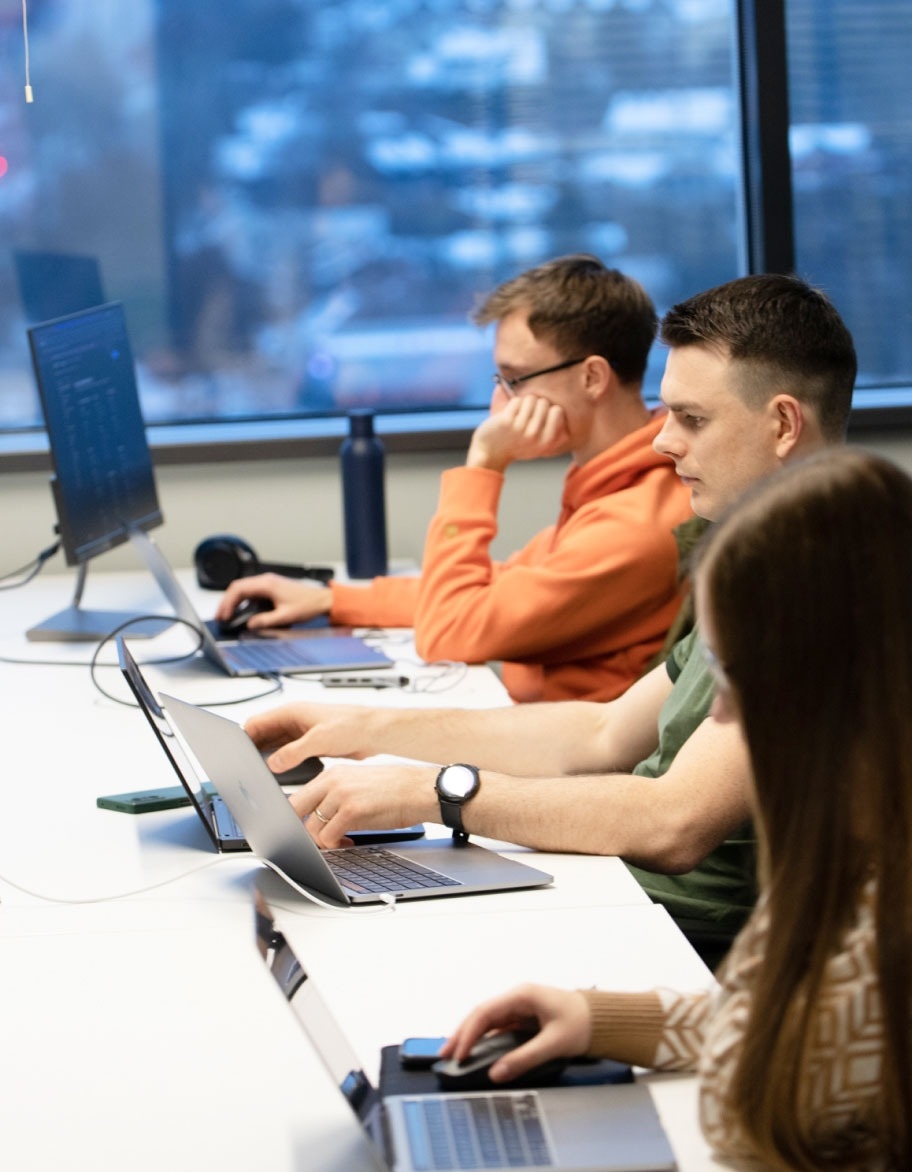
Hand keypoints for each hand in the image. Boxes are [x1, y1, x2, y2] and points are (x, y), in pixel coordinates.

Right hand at [214, 573, 331, 628]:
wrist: (322, 600)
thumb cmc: (308, 604)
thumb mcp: (286, 617)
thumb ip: (266, 621)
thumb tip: (250, 625)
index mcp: (267, 584)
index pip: (239, 589)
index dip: (228, 603)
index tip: (224, 615)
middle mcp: (266, 580)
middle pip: (238, 587)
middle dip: (226, 602)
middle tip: (220, 616)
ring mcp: (268, 583)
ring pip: (243, 589)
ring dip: (233, 601)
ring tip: (227, 615)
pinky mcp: (271, 588)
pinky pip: (251, 592)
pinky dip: (242, 601)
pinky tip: (240, 611)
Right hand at [245, 701, 375, 763]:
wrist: (374, 732)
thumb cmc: (352, 726)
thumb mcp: (319, 740)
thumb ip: (294, 752)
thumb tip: (273, 763)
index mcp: (293, 711)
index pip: (258, 722)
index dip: (244, 736)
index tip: (235, 752)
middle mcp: (294, 720)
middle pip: (263, 734)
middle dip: (253, 748)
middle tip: (244, 766)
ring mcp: (301, 731)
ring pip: (275, 744)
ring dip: (267, 756)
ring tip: (258, 772)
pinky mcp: (310, 743)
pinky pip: (287, 751)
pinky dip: (280, 760)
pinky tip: (278, 773)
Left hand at [287, 762, 437, 847]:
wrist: (420, 790)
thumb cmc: (394, 790)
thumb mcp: (358, 785)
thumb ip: (335, 796)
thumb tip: (318, 818)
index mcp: (332, 774)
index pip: (297, 797)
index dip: (295, 818)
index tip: (302, 829)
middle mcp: (332, 781)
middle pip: (295, 809)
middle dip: (301, 830)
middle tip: (317, 839)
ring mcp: (341, 794)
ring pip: (310, 827)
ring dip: (322, 841)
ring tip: (339, 841)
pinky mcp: (352, 809)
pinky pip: (328, 835)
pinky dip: (335, 844)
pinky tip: (349, 842)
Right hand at [439, 984, 590, 1082]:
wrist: (604, 1020)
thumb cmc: (583, 1023)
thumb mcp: (553, 1043)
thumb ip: (523, 1058)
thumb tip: (497, 1072)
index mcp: (522, 995)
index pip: (485, 1012)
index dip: (468, 1033)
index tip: (458, 1053)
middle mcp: (518, 998)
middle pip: (481, 1015)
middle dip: (461, 1034)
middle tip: (444, 1054)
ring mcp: (520, 1008)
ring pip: (487, 1021)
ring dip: (470, 1036)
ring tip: (454, 1053)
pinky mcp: (524, 1019)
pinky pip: (498, 1028)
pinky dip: (484, 1039)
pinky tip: (476, 1050)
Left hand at [467, 393, 570, 471]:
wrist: (490, 453)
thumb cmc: (517, 447)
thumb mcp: (540, 447)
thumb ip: (556, 436)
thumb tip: (565, 416)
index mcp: (547, 442)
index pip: (558, 411)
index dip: (549, 409)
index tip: (540, 416)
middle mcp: (535, 436)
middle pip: (544, 402)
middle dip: (535, 404)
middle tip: (526, 415)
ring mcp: (520, 428)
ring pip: (530, 399)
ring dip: (524, 402)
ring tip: (518, 414)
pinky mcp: (507, 421)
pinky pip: (517, 400)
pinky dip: (513, 404)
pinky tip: (509, 414)